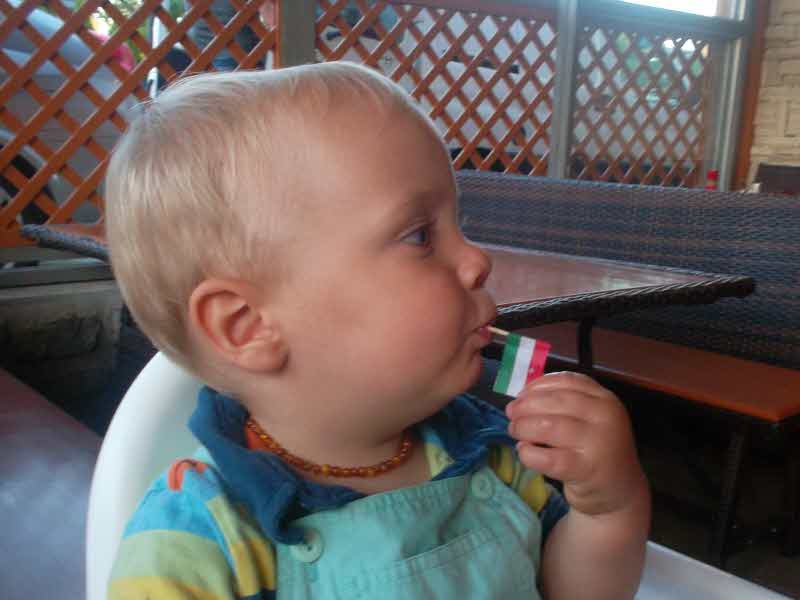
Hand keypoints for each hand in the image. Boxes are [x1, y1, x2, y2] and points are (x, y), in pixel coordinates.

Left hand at [506, 371, 646, 516]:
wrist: (620, 492)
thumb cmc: (595, 450)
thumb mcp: (589, 419)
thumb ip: (563, 404)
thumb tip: (520, 399)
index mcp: (605, 399)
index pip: (566, 381)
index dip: (537, 385)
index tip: (521, 394)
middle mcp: (605, 417)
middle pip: (554, 401)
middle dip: (525, 406)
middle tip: (511, 415)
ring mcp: (597, 443)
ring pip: (548, 426)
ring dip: (523, 427)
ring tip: (516, 432)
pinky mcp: (585, 469)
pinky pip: (547, 457)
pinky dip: (528, 453)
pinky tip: (524, 451)